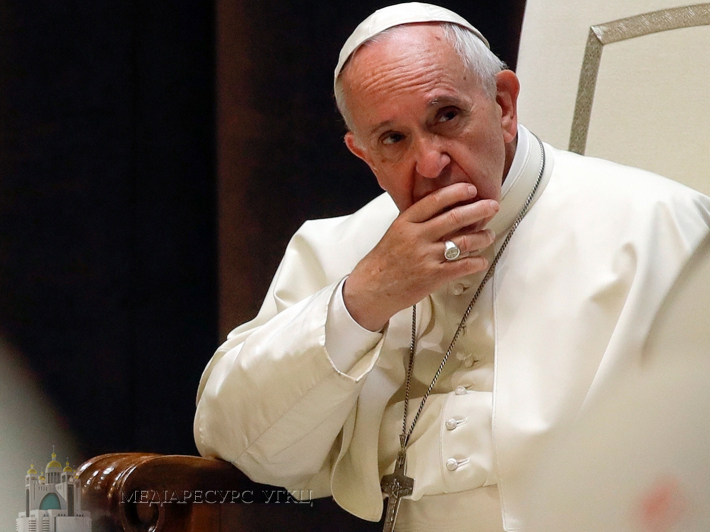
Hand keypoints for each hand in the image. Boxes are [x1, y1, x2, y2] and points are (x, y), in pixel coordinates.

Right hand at [343, 183, 498, 330]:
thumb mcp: (396, 232)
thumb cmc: (386, 259)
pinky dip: (477, 262)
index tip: (471, 189)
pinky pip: (462, 266)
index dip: (456, 192)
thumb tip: (446, 208)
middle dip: (479, 210)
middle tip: (493, 205)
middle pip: (454, 218)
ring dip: (482, 237)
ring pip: (463, 242)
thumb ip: (418, 220)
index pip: (435, 200)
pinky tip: (482, 260)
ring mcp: (425, 257)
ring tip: (489, 235)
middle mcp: (416, 237)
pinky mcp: (433, 276)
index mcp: (406, 222)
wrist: (372, 287)